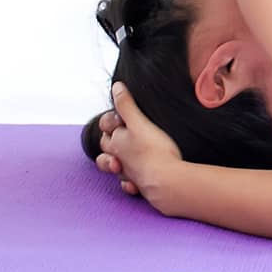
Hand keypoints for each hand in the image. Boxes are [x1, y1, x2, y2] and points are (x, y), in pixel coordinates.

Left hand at [95, 82, 182, 206]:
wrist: (166, 180)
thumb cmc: (154, 150)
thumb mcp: (139, 122)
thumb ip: (126, 105)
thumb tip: (116, 86)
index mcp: (115, 141)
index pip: (105, 126)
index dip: (112, 118)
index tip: (123, 114)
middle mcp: (118, 157)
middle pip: (106, 146)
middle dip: (110, 139)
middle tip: (123, 131)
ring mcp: (127, 172)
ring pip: (114, 167)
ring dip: (115, 162)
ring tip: (121, 158)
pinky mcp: (139, 185)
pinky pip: (128, 184)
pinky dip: (128, 182)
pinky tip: (133, 179)